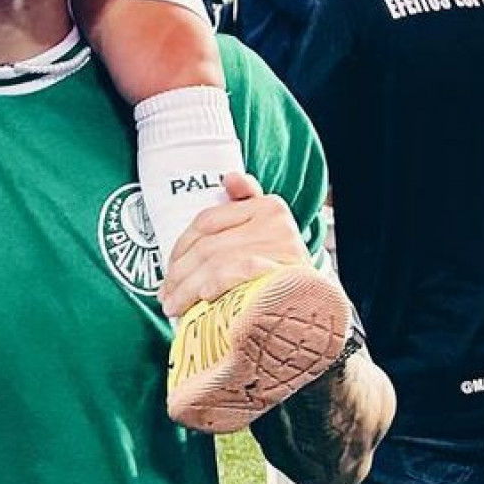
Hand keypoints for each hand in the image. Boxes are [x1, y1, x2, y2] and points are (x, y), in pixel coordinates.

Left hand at [160, 170, 310, 319]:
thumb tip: (229, 177)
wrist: (318, 303)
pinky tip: (201, 300)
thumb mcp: (267, 231)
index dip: (181, 246)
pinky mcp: (282, 274)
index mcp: (268, 205)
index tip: (168, 269)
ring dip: (187, 288)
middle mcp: (275, 222)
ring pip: (216, 263)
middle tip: (165, 294)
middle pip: (208, 245)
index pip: (208, 220)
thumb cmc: (283, 267)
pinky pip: (236, 275)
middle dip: (179, 273)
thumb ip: (246, 203)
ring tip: (173, 305)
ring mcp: (280, 248)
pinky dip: (214, 286)